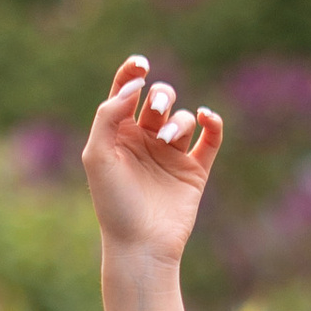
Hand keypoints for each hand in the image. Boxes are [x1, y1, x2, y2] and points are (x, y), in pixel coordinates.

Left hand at [82, 54, 222, 269]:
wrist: (140, 245)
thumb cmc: (113, 203)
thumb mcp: (97, 155)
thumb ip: (108, 114)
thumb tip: (136, 85)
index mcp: (119, 134)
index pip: (127, 91)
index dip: (133, 71)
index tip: (141, 65)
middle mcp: (146, 141)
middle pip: (159, 99)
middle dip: (161, 96)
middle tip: (157, 109)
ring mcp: (172, 155)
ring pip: (183, 119)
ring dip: (177, 121)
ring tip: (167, 140)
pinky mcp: (195, 171)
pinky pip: (211, 139)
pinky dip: (213, 123)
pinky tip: (206, 117)